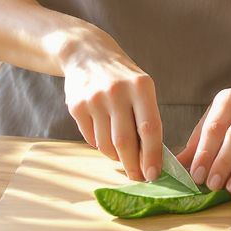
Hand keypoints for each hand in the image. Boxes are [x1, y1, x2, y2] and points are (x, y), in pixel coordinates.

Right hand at [61, 38, 162, 183]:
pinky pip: (91, 138)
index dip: (152, 155)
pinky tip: (104, 135)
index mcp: (140, 86)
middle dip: (133, 166)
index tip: (154, 175)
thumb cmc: (122, 77)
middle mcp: (117, 92)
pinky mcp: (76, 106)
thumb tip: (152, 159)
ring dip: (116, 156)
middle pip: (125, 142)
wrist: (86, 53)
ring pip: (106, 144)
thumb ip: (147, 118)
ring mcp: (94, 99)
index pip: (149, 128)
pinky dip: (100, 144)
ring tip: (121, 154)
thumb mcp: (141, 88)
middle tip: (138, 177)